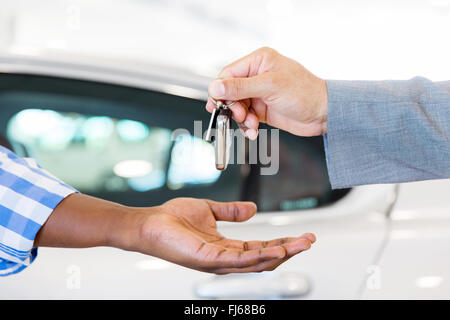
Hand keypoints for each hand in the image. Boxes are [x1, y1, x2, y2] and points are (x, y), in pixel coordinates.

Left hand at [138, 198, 314, 273]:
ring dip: (281, 254)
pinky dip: (258, 257)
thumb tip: (252, 209)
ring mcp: (216, 262)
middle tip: (310, 241)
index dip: (283, 243)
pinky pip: (237, 261)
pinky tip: (276, 251)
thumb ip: (231, 211)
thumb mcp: (210, 210)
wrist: (150, 223)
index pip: (261, 248)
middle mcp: (224, 259)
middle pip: (264, 258)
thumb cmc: (173, 219)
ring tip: (300, 245)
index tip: (301, 235)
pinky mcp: (207, 260)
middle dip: (289, 250)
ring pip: (256, 263)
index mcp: (226, 247)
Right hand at [206, 47, 327, 137]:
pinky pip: (246, 118)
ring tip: (251, 125)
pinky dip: (247, 126)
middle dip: (232, 107)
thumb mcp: (269, 87)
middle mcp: (256, 76)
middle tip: (239, 115)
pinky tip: (253, 130)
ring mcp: (259, 94)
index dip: (220, 90)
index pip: (228, 74)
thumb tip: (215, 87)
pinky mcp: (262, 110)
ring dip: (240, 119)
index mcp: (258, 61)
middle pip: (230, 92)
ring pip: (236, 107)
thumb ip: (240, 87)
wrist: (323, 114)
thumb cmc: (304, 93)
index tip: (217, 104)